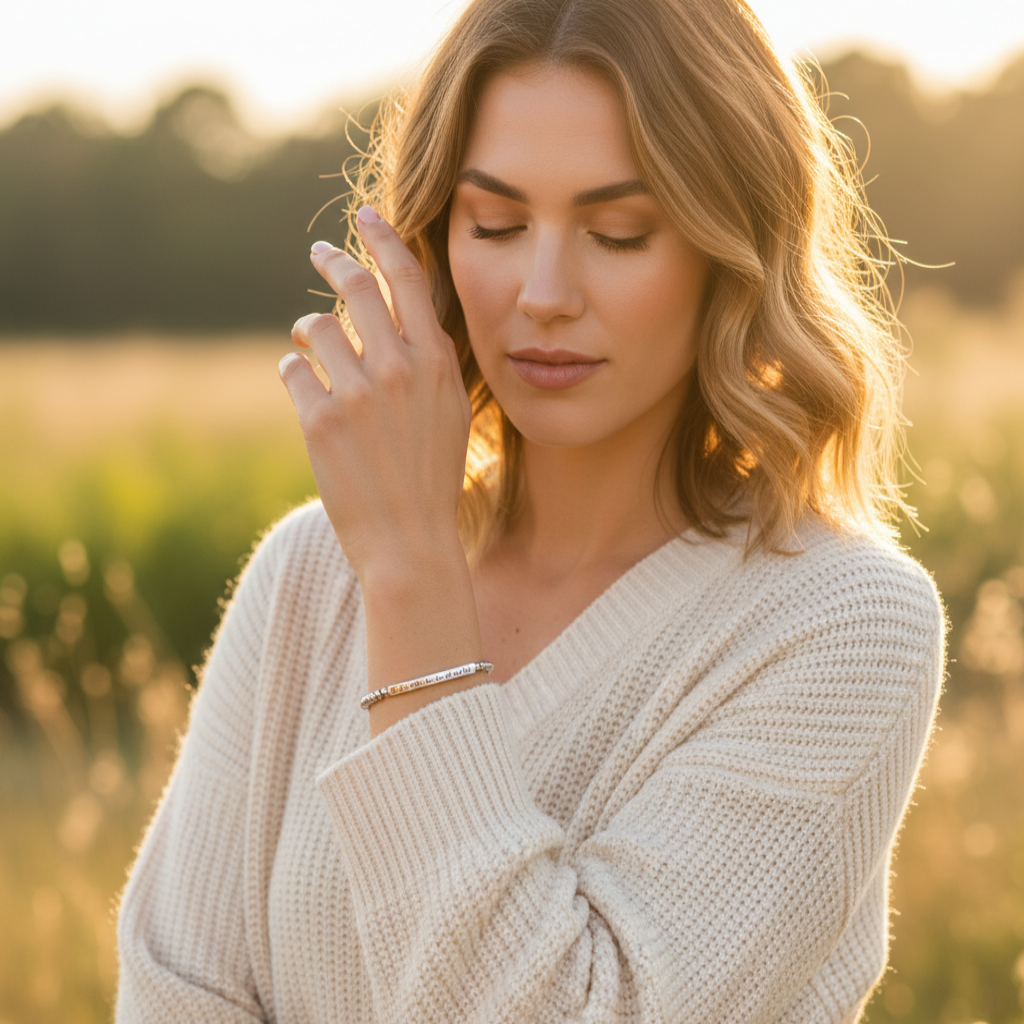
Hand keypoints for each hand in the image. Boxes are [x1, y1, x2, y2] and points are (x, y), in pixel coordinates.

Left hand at [279, 206, 472, 582]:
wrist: (410, 541)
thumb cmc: (431, 477)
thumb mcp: (449, 411)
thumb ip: (426, 360)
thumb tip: (387, 316)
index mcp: (437, 362)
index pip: (408, 278)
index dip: (384, 238)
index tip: (366, 215)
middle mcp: (399, 368)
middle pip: (357, 286)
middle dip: (333, 261)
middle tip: (319, 252)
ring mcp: (358, 392)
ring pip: (315, 326)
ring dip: (308, 331)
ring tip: (309, 345)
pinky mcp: (319, 419)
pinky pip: (292, 369)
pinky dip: (295, 373)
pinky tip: (306, 390)